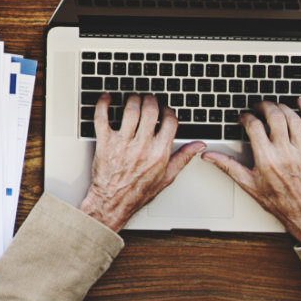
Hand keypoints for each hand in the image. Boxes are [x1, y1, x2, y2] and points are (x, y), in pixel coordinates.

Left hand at [79, 94, 208, 231]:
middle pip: (150, 111)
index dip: (169, 111)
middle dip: (151, 100)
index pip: (169, 121)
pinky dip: (103, 104)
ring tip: (134, 98)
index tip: (165, 109)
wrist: (113, 202)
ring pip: (129, 111)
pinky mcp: (104, 143)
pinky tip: (106, 98)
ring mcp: (122, 144)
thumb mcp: (167, 177)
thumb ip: (183, 158)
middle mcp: (142, 146)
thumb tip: (198, 145)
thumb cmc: (138, 192)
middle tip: (149, 99)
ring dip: (133, 100)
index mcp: (159, 153)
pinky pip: (102, 118)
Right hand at [202, 98, 300, 244]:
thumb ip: (227, 166)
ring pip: (293, 118)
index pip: (254, 127)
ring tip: (275, 105)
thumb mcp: (247, 183)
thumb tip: (209, 157)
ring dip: (283, 107)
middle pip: (275, 117)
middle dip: (265, 106)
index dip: (247, 117)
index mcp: (266, 159)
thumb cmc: (277, 200)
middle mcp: (285, 152)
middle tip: (259, 106)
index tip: (244, 117)